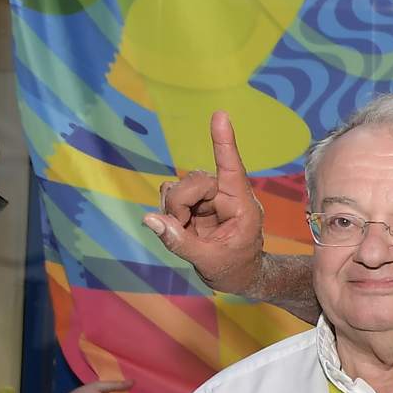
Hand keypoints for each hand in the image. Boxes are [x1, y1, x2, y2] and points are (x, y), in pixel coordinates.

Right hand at [144, 112, 264, 292]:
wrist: (238, 277)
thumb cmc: (234, 269)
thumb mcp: (209, 260)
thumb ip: (179, 241)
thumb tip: (150, 219)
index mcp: (242, 206)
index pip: (232, 168)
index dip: (224, 142)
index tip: (220, 115)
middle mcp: (227, 195)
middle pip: (194, 180)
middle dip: (180, 203)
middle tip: (183, 227)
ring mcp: (210, 197)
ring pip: (179, 185)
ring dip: (174, 208)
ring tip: (187, 230)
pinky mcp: (195, 202)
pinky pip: (171, 193)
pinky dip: (168, 209)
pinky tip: (180, 225)